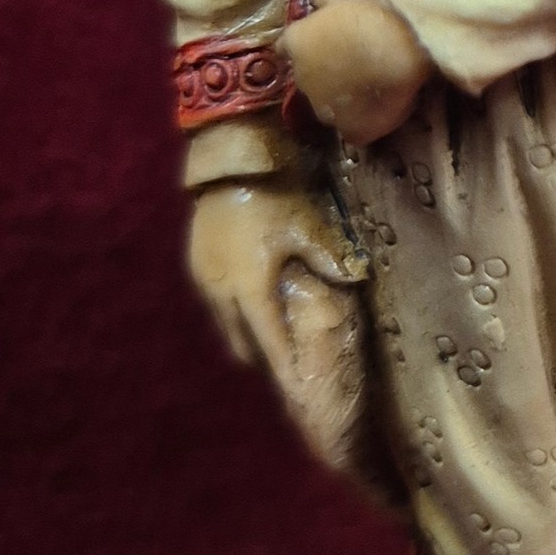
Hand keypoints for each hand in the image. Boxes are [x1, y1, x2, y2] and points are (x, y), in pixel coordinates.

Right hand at [186, 181, 377, 482]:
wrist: (230, 160)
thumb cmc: (276, 193)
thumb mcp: (310, 225)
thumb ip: (331, 258)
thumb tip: (357, 278)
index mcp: (252, 291)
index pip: (272, 347)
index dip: (287, 372)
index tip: (301, 394)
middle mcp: (222, 294)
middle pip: (245, 346)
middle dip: (268, 362)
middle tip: (292, 372)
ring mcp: (205, 279)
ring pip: (227, 328)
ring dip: (250, 338)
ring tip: (275, 344)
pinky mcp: (198, 264)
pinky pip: (217, 305)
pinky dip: (237, 315)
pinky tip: (255, 307)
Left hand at [287, 0, 435, 142]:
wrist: (402, 43)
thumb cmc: (376, 10)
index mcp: (297, 41)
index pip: (288, 49)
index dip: (307, 49)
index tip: (325, 46)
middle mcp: (302, 76)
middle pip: (310, 80)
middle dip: (329, 76)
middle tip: (358, 67)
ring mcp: (324, 107)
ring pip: (331, 108)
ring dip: (346, 102)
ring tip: (375, 92)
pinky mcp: (350, 129)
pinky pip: (355, 130)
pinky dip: (367, 123)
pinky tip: (385, 112)